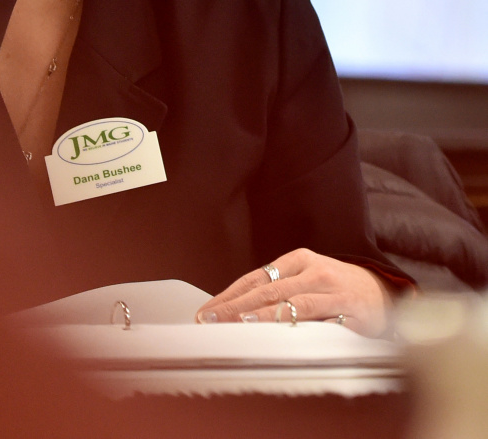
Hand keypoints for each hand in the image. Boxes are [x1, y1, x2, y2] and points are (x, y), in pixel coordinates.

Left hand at [195, 248, 392, 337]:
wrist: (386, 291)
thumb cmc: (337, 289)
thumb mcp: (305, 281)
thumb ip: (276, 293)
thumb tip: (235, 313)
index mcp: (298, 260)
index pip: (255, 278)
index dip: (229, 295)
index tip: (206, 311)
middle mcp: (313, 271)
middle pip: (268, 289)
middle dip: (237, 306)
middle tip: (212, 320)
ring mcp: (333, 289)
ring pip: (293, 301)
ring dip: (266, 313)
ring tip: (242, 321)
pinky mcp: (351, 309)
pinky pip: (323, 318)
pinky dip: (301, 325)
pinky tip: (284, 332)